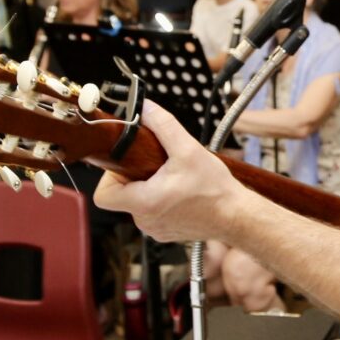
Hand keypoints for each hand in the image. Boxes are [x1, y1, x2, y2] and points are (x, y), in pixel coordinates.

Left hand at [92, 101, 245, 243]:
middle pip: (121, 196)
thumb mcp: (188, 149)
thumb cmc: (215, 190)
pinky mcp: (166, 232)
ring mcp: (155, 229)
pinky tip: (181, 191)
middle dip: (135, 177)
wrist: (237, 216)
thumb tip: (145, 108)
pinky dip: (161, 200)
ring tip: (172, 178)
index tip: (128, 164)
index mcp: (144, 202)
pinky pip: (153, 212)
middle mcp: (145, 220)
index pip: (102, 195)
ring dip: (149, 188)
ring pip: (138, 203)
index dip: (109, 177)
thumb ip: (163, 125)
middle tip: (156, 165)